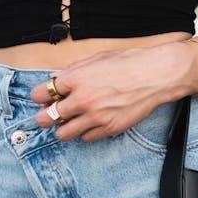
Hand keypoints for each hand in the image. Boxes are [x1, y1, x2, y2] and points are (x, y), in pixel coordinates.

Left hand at [30, 42, 197, 141]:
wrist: (156, 75)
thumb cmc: (129, 62)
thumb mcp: (97, 59)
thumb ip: (73, 70)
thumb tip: (56, 76)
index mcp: (75, 78)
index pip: (41, 93)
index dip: (40, 95)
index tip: (43, 97)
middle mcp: (81, 100)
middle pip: (47, 117)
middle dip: (45, 116)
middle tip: (48, 114)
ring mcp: (95, 117)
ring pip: (63, 133)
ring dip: (63, 128)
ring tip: (68, 122)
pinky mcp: (109, 128)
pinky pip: (86, 138)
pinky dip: (85, 132)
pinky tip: (91, 122)